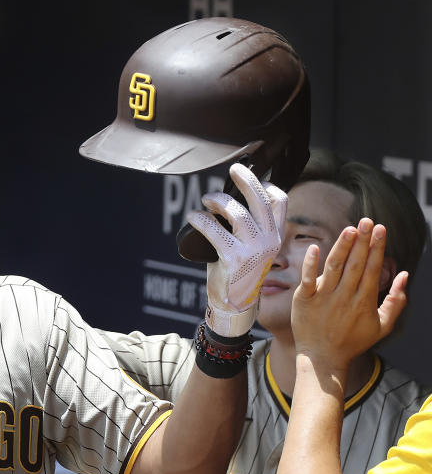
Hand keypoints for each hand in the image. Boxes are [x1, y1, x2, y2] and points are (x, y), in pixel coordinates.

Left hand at [187, 163, 286, 336]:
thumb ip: (249, 227)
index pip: (280, 202)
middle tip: (234, 170)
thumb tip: (228, 200)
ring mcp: (253, 250)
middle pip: (259, 200)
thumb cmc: (238, 273)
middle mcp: (268, 241)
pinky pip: (215, 230)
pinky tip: (193, 216)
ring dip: (218, 201)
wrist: (234, 304)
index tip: (256, 177)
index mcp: (275, 237)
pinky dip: (201, 219)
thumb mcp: (252, 248)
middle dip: (246, 180)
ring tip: (206, 199)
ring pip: (237, 213)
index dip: (268, 185)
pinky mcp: (234, 258)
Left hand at [292, 218, 407, 369]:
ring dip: (342, 247)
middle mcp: (345, 296)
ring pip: (334, 267)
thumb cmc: (353, 342)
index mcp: (364, 300)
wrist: (323, 358)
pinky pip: (307, 280)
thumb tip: (405, 275)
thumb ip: (396, 301)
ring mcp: (323, 297)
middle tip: (368, 220)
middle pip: (356, 263)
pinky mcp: (304, 300)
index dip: (378, 247)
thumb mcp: (382, 325)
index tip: (381, 229)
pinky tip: (314, 248)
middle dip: (363, 241)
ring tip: (350, 229)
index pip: (373, 268)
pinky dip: (310, 264)